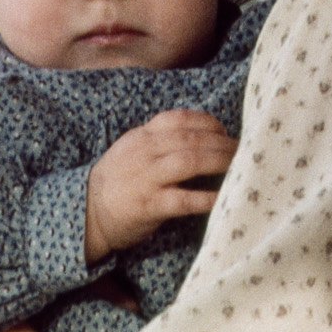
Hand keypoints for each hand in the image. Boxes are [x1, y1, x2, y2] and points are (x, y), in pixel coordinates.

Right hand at [85, 109, 237, 260]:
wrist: (87, 211)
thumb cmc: (118, 180)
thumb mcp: (133, 149)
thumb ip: (161, 140)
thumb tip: (203, 136)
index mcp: (143, 135)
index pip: (180, 119)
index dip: (209, 123)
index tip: (226, 131)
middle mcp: (145, 151)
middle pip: (191, 138)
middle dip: (222, 143)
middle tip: (244, 150)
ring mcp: (147, 178)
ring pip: (189, 161)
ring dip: (219, 161)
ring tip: (240, 166)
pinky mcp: (150, 205)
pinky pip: (184, 199)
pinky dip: (207, 197)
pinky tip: (223, 198)